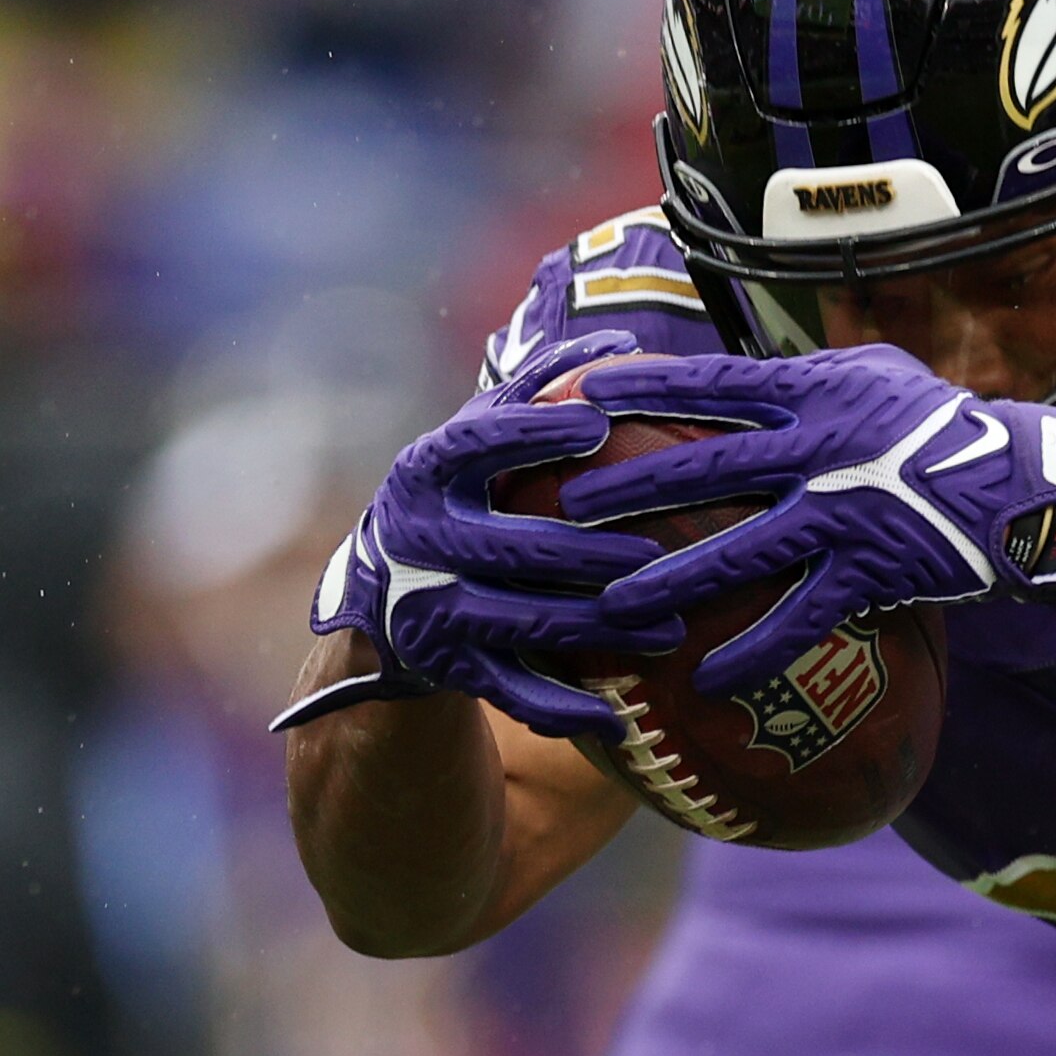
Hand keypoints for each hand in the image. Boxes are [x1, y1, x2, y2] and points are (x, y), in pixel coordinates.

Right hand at [275, 331, 680, 736]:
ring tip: (670, 631)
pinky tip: (618, 717)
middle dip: (583, 554)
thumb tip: (625, 339)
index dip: (530, 432)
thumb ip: (543, 390)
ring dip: (597, 630)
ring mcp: (429, 607)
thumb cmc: (463, 496)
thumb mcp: (484, 439)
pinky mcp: (447, 666)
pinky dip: (562, 708)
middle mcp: (417, 538)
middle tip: (653, 555)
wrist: (385, 599)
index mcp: (426, 471)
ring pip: (519, 622)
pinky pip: (510, 692)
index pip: (475, 443)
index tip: (593, 423)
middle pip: (508, 547)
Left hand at [563, 347, 1055, 690]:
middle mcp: (820, 448)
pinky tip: (707, 679)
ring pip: (739, 547)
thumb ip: (806, 376)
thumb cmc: (945, 425)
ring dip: (671, 579)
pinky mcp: (871, 570)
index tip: (573, 389)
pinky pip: (801, 616)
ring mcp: (844, 512)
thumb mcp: (876, 375)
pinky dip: (754, 649)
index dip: (639, 386)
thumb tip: (743, 370)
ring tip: (611, 606)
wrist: (1027, 485)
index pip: (709, 383)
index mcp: (813, 392)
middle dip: (627, 487)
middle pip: (705, 465)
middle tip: (560, 507)